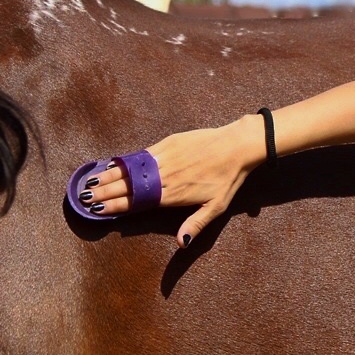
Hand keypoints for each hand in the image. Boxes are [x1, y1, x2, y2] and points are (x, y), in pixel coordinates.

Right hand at [80, 117, 263, 247]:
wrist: (238, 146)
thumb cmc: (228, 179)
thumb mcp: (216, 207)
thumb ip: (196, 224)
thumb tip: (180, 244)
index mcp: (173, 194)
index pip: (136, 202)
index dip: (115, 206)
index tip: (96, 210)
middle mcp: (165, 176)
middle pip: (128, 186)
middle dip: (104, 192)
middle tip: (83, 198)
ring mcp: (165, 158)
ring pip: (131, 168)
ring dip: (109, 176)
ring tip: (90, 182)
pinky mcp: (169, 143)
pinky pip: (142, 153)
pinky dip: (125, 160)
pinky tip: (112, 163)